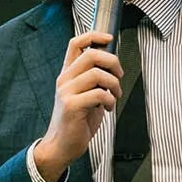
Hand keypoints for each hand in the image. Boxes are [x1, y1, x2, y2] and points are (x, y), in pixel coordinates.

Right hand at [30, 30, 122, 181]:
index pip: (75, 44)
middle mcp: (65, 80)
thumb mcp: (85, 95)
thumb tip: (113, 66)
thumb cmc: (76, 122)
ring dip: (114, 84)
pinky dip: (110, 100)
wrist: (62, 146)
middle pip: (91, 55)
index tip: (109, 38)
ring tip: (115, 96)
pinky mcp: (72, 106)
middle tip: (119, 76)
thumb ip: (94, 80)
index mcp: (67, 75)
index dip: (94, 35)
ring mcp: (66, 92)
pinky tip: (108, 107)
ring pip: (97, 74)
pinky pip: (99, 94)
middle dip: (113, 62)